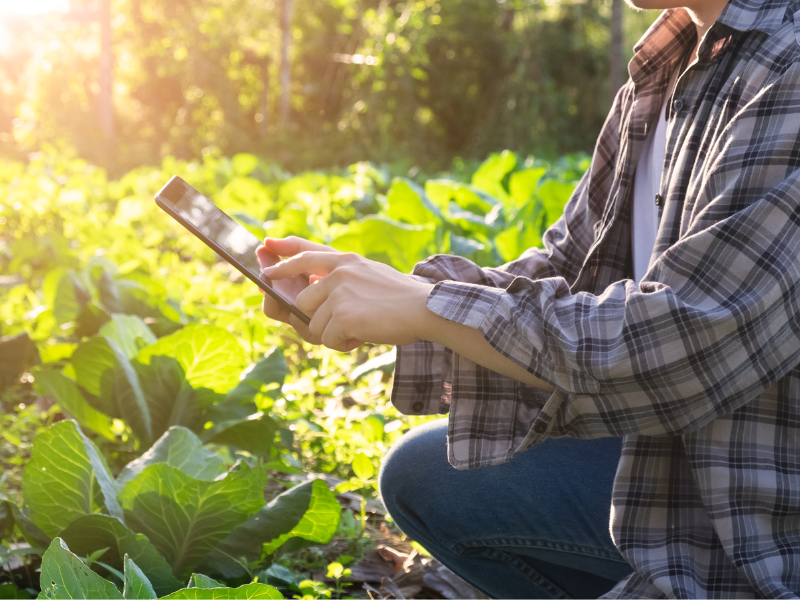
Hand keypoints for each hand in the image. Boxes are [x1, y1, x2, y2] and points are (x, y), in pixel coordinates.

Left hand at [260, 237, 433, 350]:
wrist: (426, 309)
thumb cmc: (402, 298)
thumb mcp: (370, 274)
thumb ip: (342, 278)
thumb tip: (309, 292)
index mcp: (345, 260)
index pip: (305, 251)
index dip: (283, 255)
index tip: (266, 249)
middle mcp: (338, 272)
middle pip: (303, 302)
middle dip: (317, 319)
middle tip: (345, 324)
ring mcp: (338, 293)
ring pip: (315, 324)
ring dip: (335, 333)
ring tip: (363, 327)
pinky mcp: (341, 315)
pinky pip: (327, 339)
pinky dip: (344, 344)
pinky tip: (364, 335)